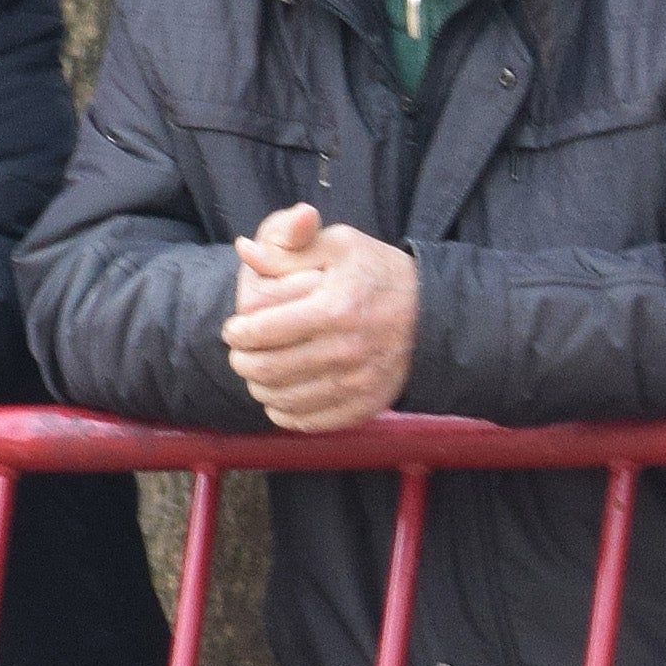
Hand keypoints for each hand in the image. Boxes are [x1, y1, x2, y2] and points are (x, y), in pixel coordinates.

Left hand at [223, 203, 420, 434]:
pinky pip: (310, 421)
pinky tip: (279, 398)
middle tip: (239, 355)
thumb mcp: (338, 244)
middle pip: (270, 369)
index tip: (234, 331)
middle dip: (243, 363)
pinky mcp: (365, 406)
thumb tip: (245, 250)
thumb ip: (289, 246)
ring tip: (257, 373)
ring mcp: (357, 383)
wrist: (431, 312)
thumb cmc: (377, 272)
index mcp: (336, 307)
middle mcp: (347, 350)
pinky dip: (285, 413)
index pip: (266, 330)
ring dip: (260, 388)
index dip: (239, 333)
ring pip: (284, 399)